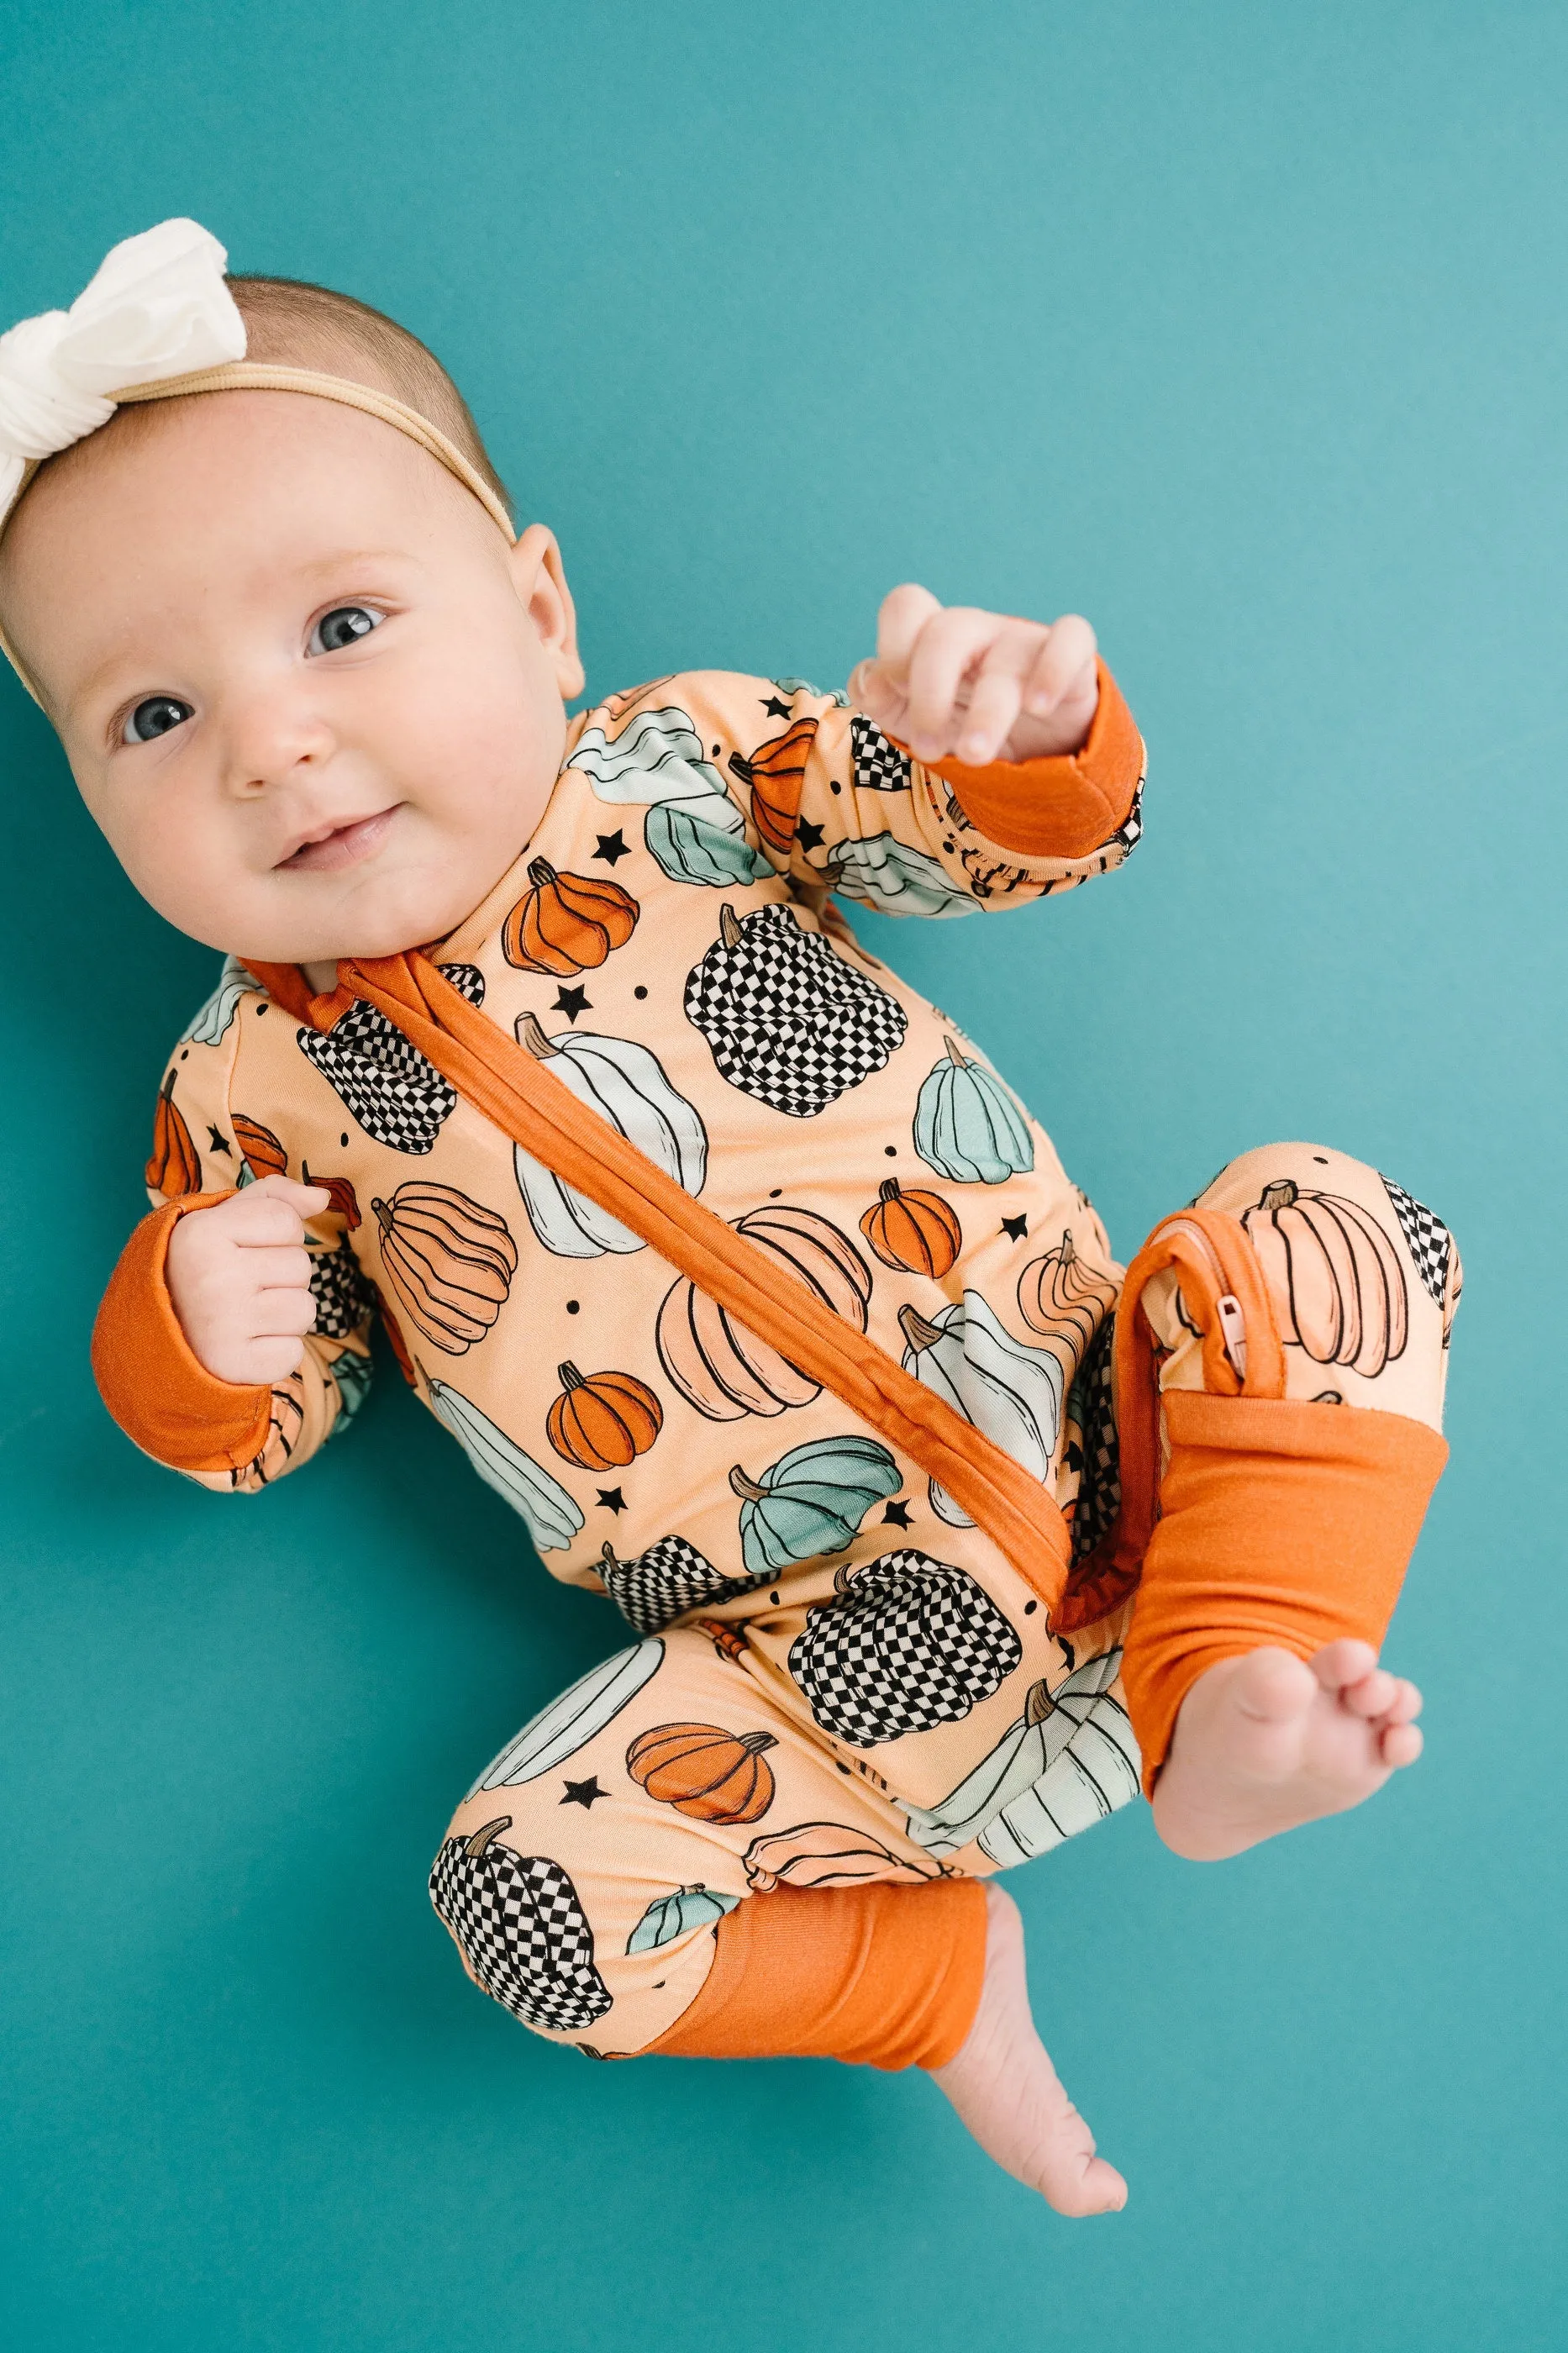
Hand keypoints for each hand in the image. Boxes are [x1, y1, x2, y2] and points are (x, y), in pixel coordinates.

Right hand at [165, 1174, 328, 1384]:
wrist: (160, 1339)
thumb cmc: (204, 1269)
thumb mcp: (224, 1221)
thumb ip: (274, 1198)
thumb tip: (321, 1197)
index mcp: (200, 1233)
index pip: (286, 1221)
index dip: (277, 1236)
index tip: (241, 1251)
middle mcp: (210, 1276)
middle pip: (300, 1266)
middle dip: (281, 1278)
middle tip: (238, 1290)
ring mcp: (221, 1325)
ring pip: (304, 1309)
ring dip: (284, 1315)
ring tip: (244, 1316)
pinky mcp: (234, 1366)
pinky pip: (294, 1353)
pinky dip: (276, 1352)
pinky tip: (245, 1345)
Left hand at [849, 586, 1098, 765]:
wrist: (1037, 751)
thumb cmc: (967, 723)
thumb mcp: (915, 719)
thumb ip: (881, 698)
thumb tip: (870, 682)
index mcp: (934, 640)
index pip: (906, 607)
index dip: (893, 649)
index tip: (893, 697)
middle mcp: (978, 634)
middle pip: (946, 633)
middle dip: (930, 695)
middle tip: (927, 750)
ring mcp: (1025, 643)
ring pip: (1004, 661)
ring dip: (986, 714)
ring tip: (974, 757)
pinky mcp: (1074, 661)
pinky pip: (1072, 639)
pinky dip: (1055, 670)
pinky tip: (1039, 707)